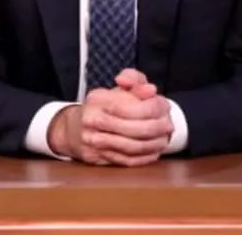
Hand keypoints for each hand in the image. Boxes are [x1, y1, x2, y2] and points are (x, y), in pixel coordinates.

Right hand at [46, 70, 172, 165]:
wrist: (72, 129)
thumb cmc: (100, 107)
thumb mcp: (116, 89)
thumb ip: (135, 81)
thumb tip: (151, 90)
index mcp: (98, 100)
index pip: (133, 106)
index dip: (154, 108)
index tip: (165, 107)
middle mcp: (93, 121)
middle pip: (135, 129)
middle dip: (158, 128)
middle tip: (170, 125)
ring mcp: (93, 142)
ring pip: (132, 147)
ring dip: (154, 144)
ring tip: (165, 138)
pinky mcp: (97, 158)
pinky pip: (126, 160)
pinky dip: (144, 157)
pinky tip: (154, 151)